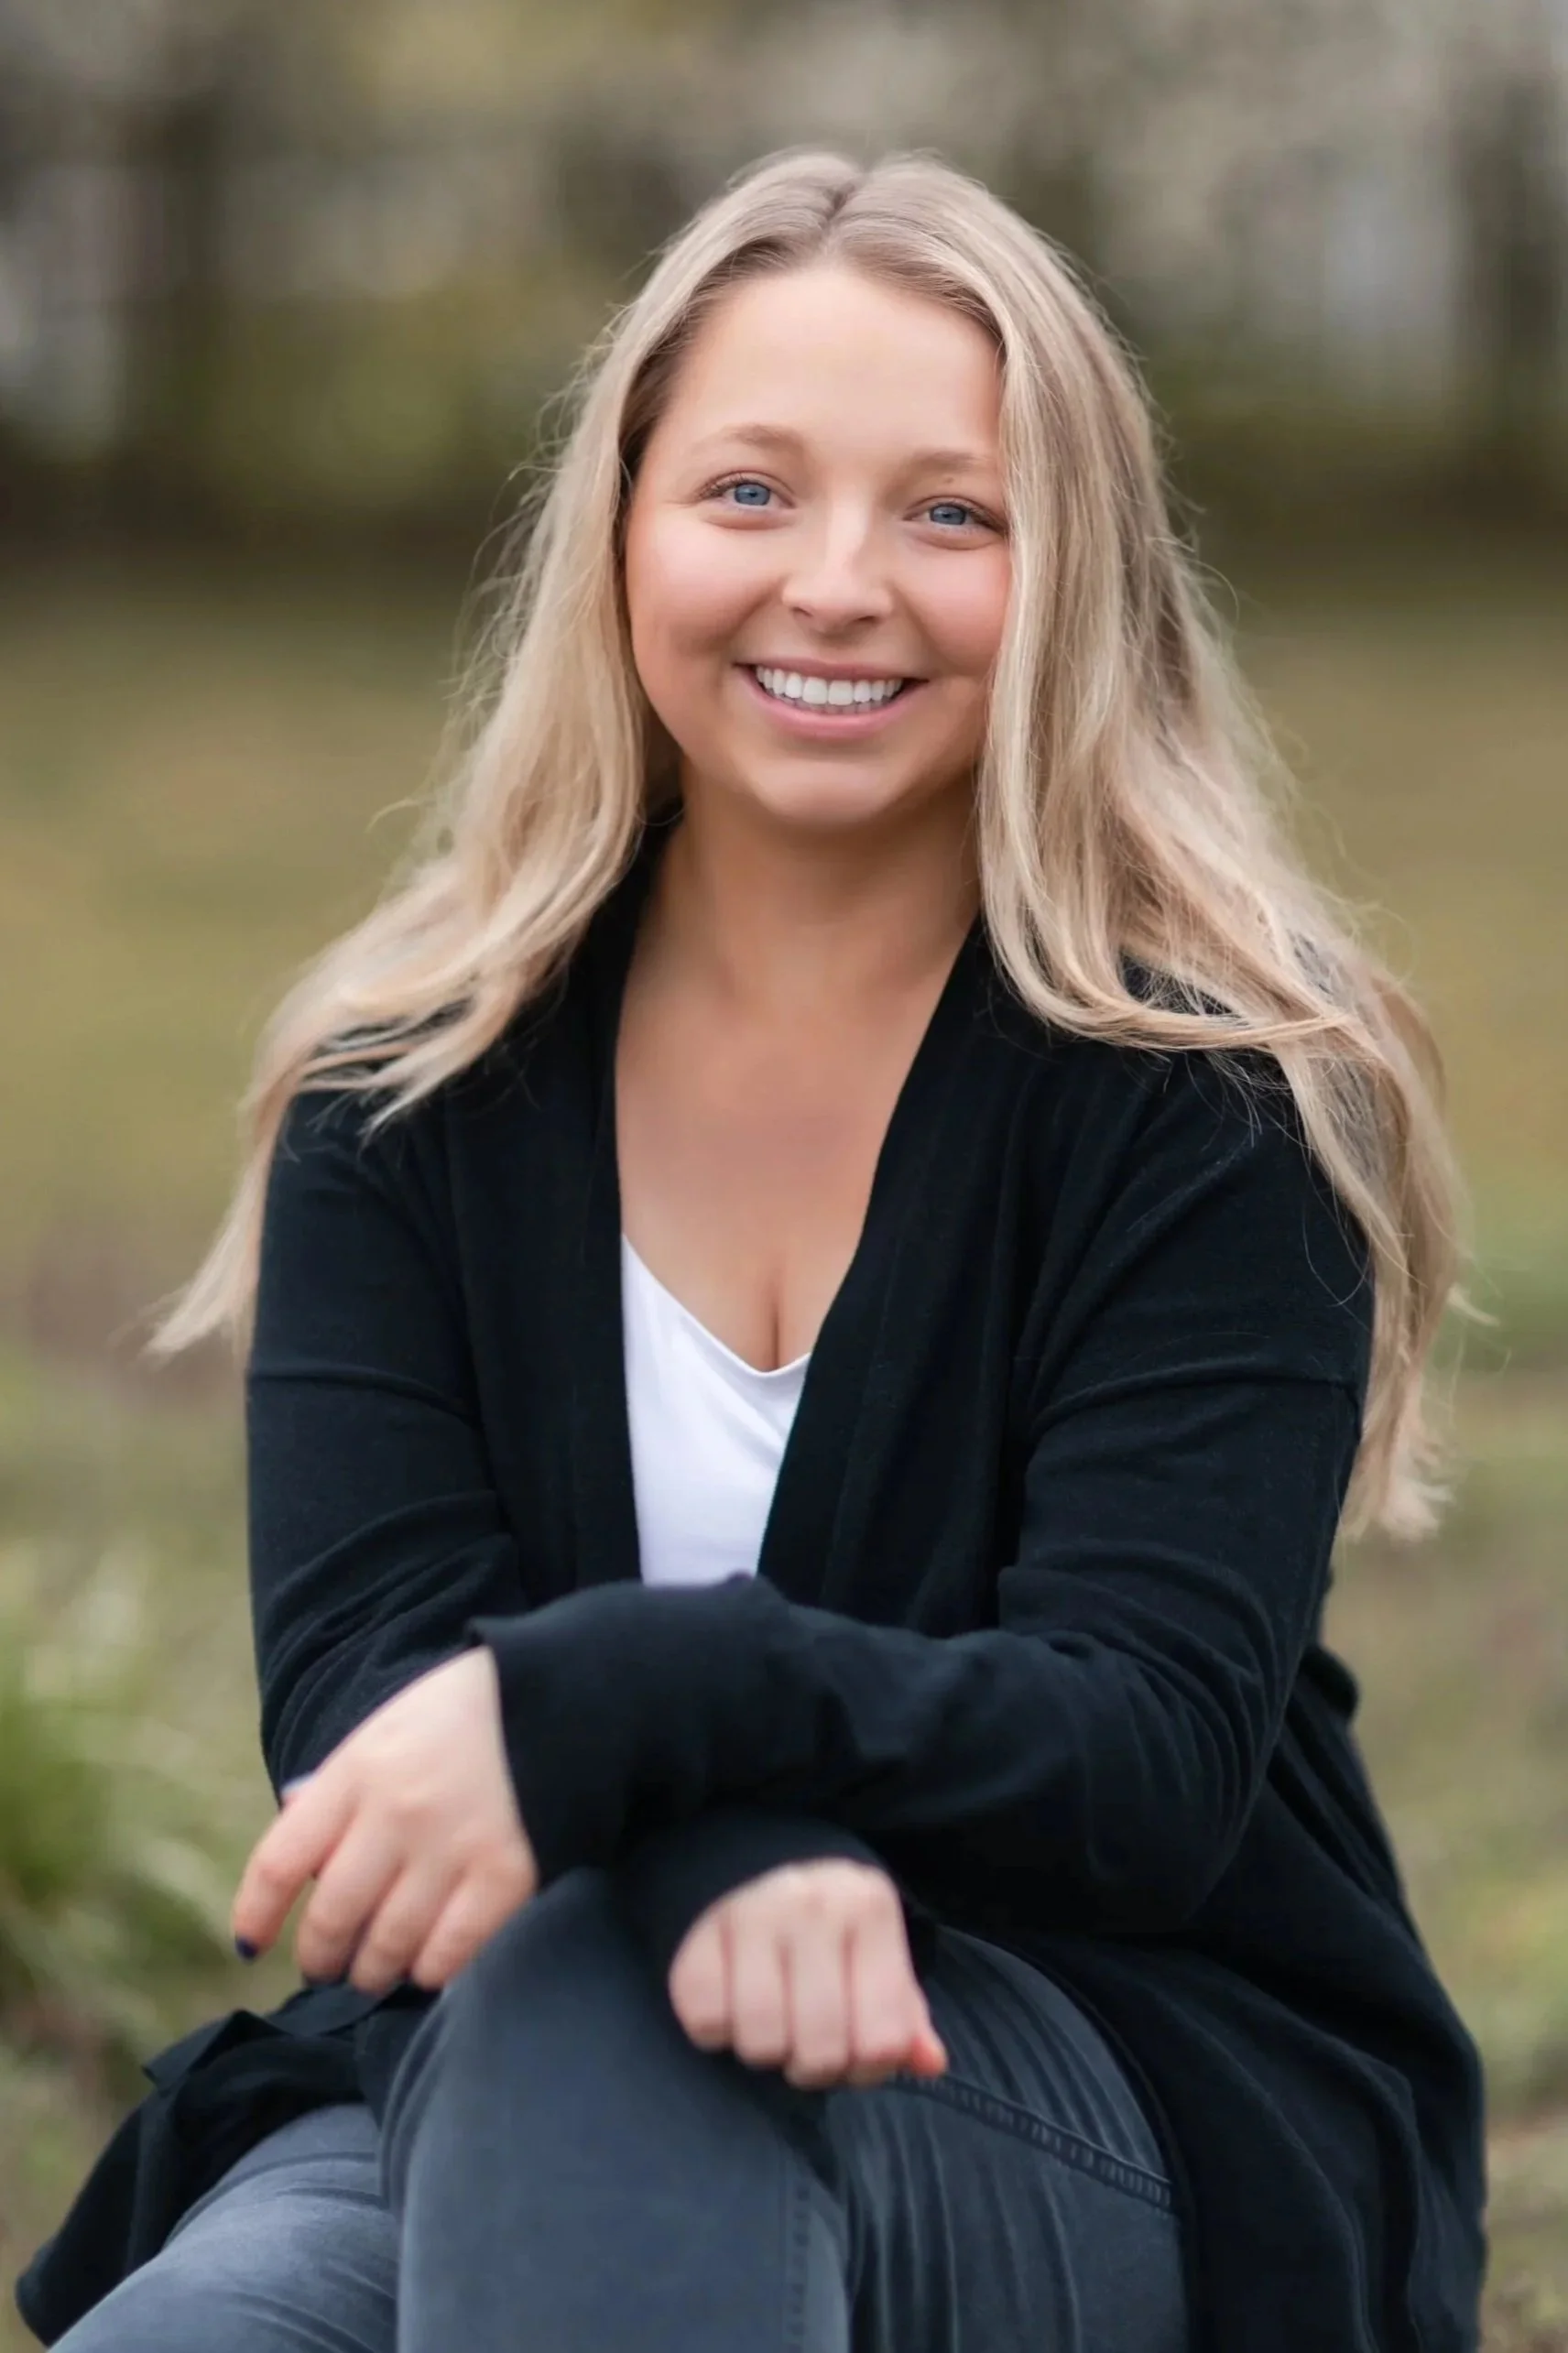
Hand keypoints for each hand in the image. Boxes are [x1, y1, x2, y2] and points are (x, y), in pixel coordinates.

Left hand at [231, 1647, 537, 1995]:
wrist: (562, 1695)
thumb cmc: (465, 1714)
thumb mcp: (387, 1730)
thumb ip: (340, 1786)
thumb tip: (294, 1829)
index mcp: (358, 1771)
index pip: (280, 1860)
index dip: (256, 1913)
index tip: (251, 1944)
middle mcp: (395, 1814)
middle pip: (331, 1917)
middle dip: (320, 1956)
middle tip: (327, 1967)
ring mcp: (451, 1848)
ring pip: (386, 1947)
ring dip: (372, 1972)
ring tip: (375, 1972)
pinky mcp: (506, 1876)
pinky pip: (449, 1954)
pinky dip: (429, 1971)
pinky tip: (427, 1966)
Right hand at [667, 1858, 948, 2089]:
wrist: (751, 1857)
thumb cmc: (827, 1923)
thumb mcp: (874, 1953)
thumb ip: (901, 2013)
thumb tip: (928, 2062)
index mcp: (869, 1909)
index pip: (882, 2041)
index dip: (866, 2069)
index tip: (852, 2048)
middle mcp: (813, 1906)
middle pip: (819, 2050)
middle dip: (812, 2065)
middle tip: (804, 2039)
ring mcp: (751, 1914)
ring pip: (760, 2042)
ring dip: (764, 2050)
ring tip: (769, 2018)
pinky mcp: (696, 1931)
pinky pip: (706, 2022)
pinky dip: (716, 2030)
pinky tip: (730, 2002)